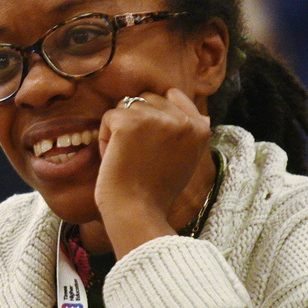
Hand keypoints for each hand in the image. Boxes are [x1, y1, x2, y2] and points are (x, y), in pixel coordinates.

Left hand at [94, 88, 213, 257]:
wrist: (137, 211)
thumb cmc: (156, 191)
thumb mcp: (187, 161)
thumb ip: (191, 135)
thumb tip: (202, 115)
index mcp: (200, 128)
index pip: (173, 96)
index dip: (154, 113)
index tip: (149, 139)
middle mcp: (182, 120)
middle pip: (147, 99)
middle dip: (136, 121)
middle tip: (137, 155)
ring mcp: (157, 119)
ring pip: (126, 106)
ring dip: (119, 129)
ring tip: (127, 157)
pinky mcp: (129, 122)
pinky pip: (109, 117)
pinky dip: (105, 137)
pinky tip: (115, 158)